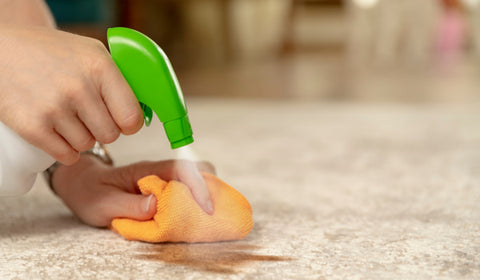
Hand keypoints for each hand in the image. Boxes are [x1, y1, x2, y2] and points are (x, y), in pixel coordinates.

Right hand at [0, 25, 143, 164]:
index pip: (132, 118)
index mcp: (100, 67)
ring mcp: (54, 108)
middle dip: (103, 128)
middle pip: (111, 135)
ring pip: (88, 145)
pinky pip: (67, 155)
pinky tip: (57, 131)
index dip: (129, 123)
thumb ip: (118, 79)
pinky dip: (65, 149)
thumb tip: (143, 111)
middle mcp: (79, 88)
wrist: (1, 51)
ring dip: (81, 136)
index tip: (121, 120)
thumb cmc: (52, 53)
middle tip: (88, 114)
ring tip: (67, 116)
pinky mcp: (33, 127)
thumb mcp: (91, 52)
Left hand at [51, 154, 215, 226]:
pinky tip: (195, 217)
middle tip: (214, 212)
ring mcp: (164, 179)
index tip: (207, 208)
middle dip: (211, 188)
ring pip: (196, 179)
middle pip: (197, 170)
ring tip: (209, 217)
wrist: (84, 185)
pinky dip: (197, 202)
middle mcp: (159, 171)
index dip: (197, 186)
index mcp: (146, 171)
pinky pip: (188, 191)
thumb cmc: (91, 193)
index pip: (180, 170)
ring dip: (206, 196)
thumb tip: (157, 204)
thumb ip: (129, 205)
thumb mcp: (103, 204)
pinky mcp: (165, 189)